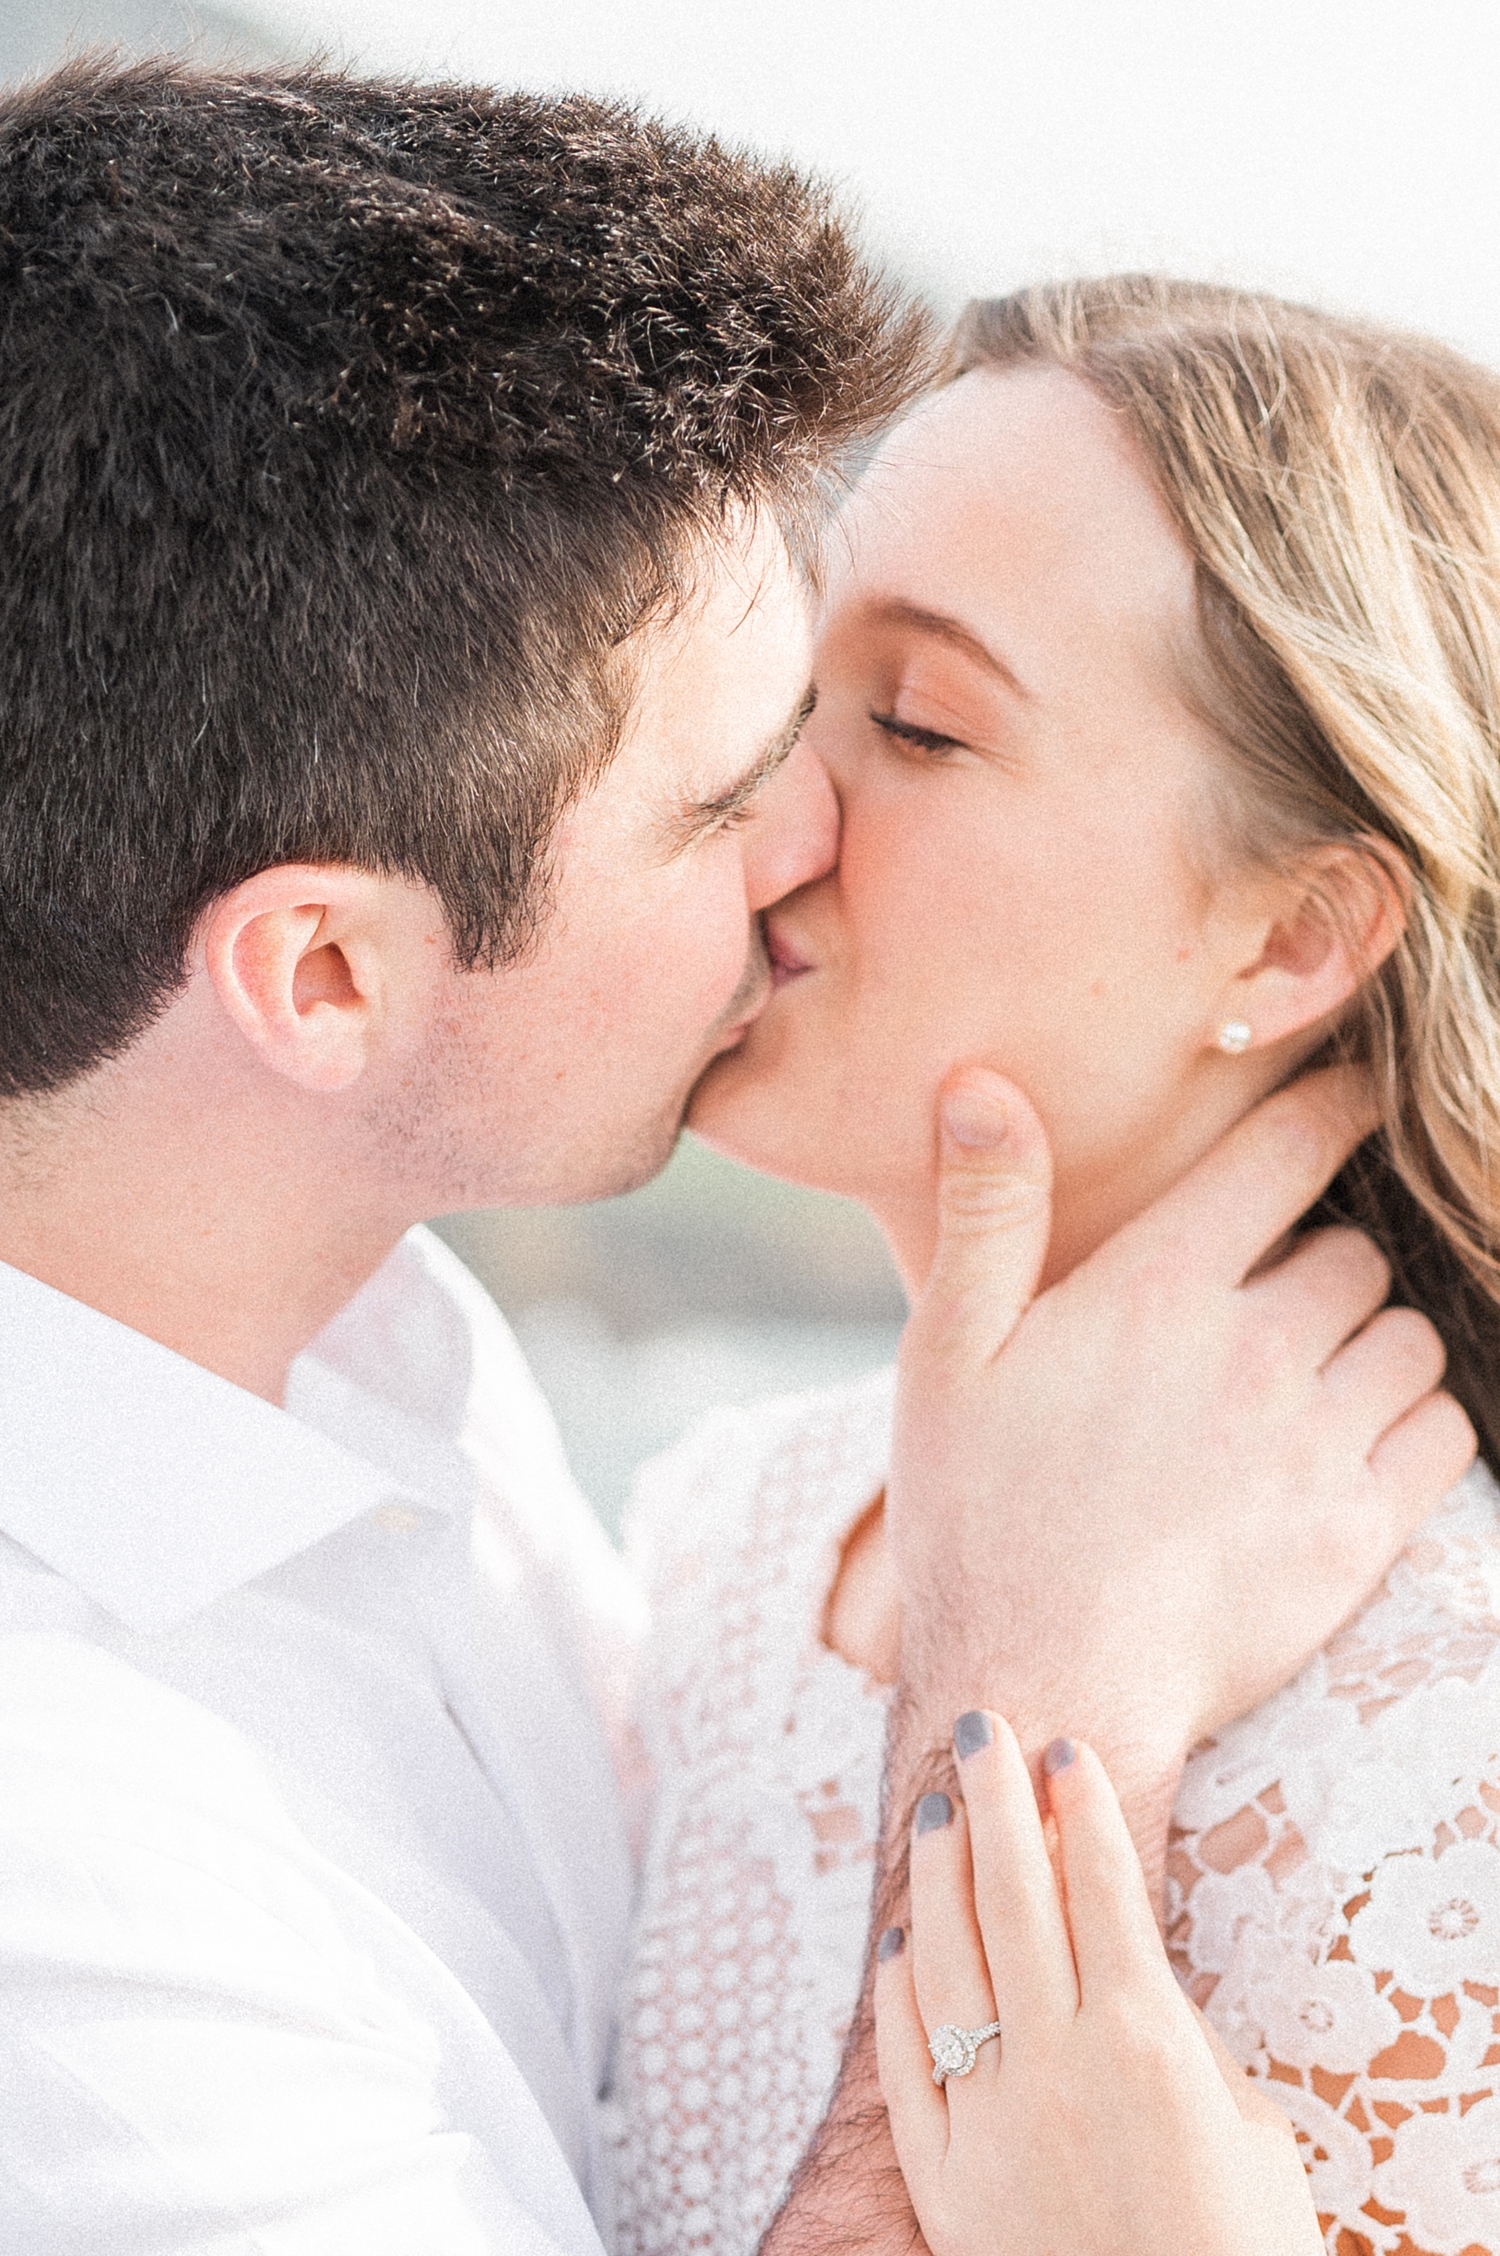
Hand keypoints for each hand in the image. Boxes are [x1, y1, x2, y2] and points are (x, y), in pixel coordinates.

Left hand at [874, 1714, 1322, 2255]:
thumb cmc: (1243, 2251)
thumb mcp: (1244, 2125)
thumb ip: (1177, 2036)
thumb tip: (1121, 1973)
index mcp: (1144, 2041)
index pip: (1099, 1888)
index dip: (1078, 1808)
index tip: (1061, 1746)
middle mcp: (1056, 2066)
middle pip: (1011, 1898)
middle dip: (993, 1799)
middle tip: (978, 1726)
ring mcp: (989, 2122)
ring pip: (946, 1963)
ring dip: (939, 1875)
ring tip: (935, 1808)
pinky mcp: (943, 2183)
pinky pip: (904, 2064)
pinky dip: (897, 1993)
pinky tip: (898, 1940)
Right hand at [887, 1064, 1473, 1861]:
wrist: (1040, 1690)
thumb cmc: (976, 1520)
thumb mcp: (945, 1356)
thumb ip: (986, 1213)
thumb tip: (982, 1084)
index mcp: (1156, 1289)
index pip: (1288, 1150)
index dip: (1334, 1109)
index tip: (1353, 1101)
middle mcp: (1254, 1350)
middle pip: (1356, 1252)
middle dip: (1325, 1262)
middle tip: (1273, 1303)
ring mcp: (1316, 1445)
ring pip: (1411, 1339)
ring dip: (1374, 1343)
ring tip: (1314, 1381)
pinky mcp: (1359, 1533)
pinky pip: (1445, 1434)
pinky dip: (1416, 1426)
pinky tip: (1353, 1447)